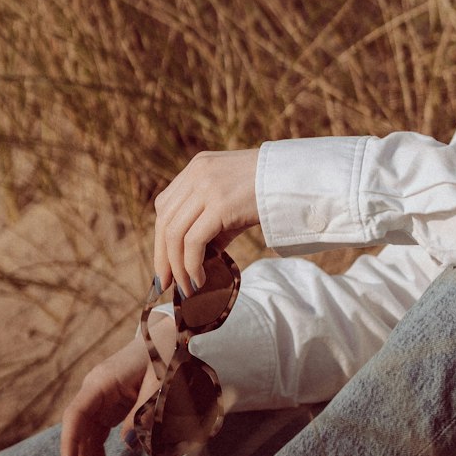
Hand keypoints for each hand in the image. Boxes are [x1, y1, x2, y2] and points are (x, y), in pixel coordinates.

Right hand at [59, 313, 176, 455]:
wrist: (165, 336)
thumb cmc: (161, 354)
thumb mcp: (157, 382)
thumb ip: (143, 411)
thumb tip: (127, 443)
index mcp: (101, 382)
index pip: (76, 414)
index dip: (70, 443)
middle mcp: (94, 392)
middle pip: (79, 433)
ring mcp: (99, 401)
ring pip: (86, 439)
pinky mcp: (108, 408)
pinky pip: (97, 437)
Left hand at [153, 148, 259, 297]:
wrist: (296, 178)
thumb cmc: (268, 191)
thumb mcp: (232, 200)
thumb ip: (211, 222)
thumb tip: (197, 259)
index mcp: (197, 168)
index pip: (164, 207)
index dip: (160, 239)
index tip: (166, 265)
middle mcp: (197, 173)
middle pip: (164, 221)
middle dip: (162, 258)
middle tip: (166, 284)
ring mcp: (207, 186)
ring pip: (174, 234)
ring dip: (177, 267)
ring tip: (187, 288)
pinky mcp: (220, 204)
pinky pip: (193, 241)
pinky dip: (191, 265)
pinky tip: (200, 279)